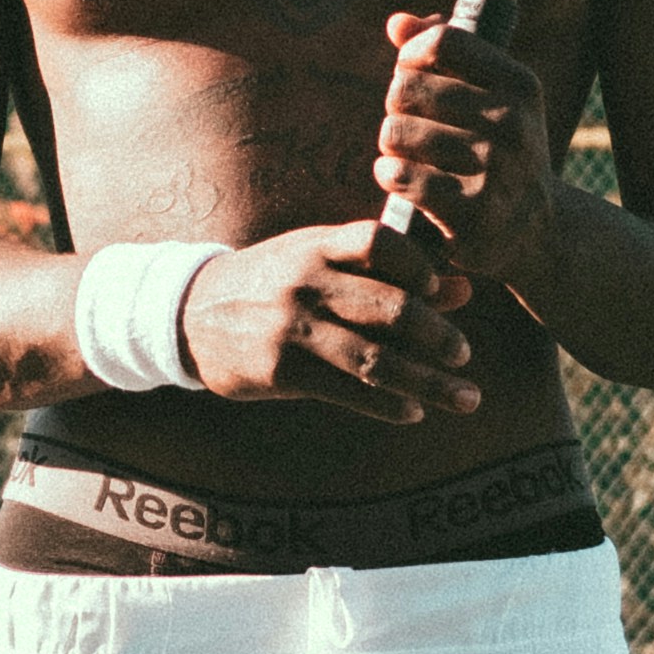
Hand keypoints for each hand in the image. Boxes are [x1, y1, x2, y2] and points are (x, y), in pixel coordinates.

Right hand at [176, 222, 483, 423]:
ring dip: (428, 381)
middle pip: (389, 307)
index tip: (440, 291)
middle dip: (437, 335)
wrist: (190, 314)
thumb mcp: (320, 264)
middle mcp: (306, 282)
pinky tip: (413, 412)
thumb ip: (387, 275)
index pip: (379, 242)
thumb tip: (463, 291)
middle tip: (464, 354)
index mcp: (316, 245)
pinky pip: (347, 390)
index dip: (419, 266)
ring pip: (376, 358)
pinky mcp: (281, 370)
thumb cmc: (271, 284)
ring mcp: (293, 327)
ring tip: (464, 397)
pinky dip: (387, 405)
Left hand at [374, 12, 554, 290]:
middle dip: (396, 107)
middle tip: (410, 126)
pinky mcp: (471, 215)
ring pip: (395, 133)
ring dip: (391, 146)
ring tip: (408, 155)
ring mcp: (494, 170)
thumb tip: (396, 23)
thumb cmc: (501, 151)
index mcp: (520, 85)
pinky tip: (403, 181)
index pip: (443, 41)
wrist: (539, 229)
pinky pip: (399, 176)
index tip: (411, 72)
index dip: (411, 54)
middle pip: (405, 88)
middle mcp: (512, 124)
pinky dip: (390, 176)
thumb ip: (444, 53)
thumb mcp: (492, 97)